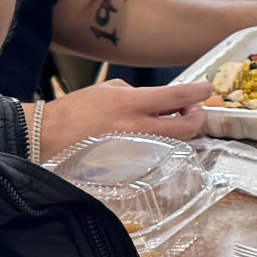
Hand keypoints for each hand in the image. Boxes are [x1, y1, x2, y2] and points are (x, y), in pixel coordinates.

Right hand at [38, 78, 209, 157]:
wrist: (50, 136)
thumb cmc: (77, 110)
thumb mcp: (109, 89)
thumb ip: (138, 94)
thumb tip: (162, 101)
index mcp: (131, 104)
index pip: (178, 96)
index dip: (198, 92)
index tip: (206, 89)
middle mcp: (137, 129)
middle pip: (187, 128)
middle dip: (198, 117)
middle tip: (194, 110)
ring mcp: (135, 151)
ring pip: (175, 143)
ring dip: (181, 131)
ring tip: (172, 121)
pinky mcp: (130, 167)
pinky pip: (156, 155)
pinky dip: (161, 145)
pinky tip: (153, 137)